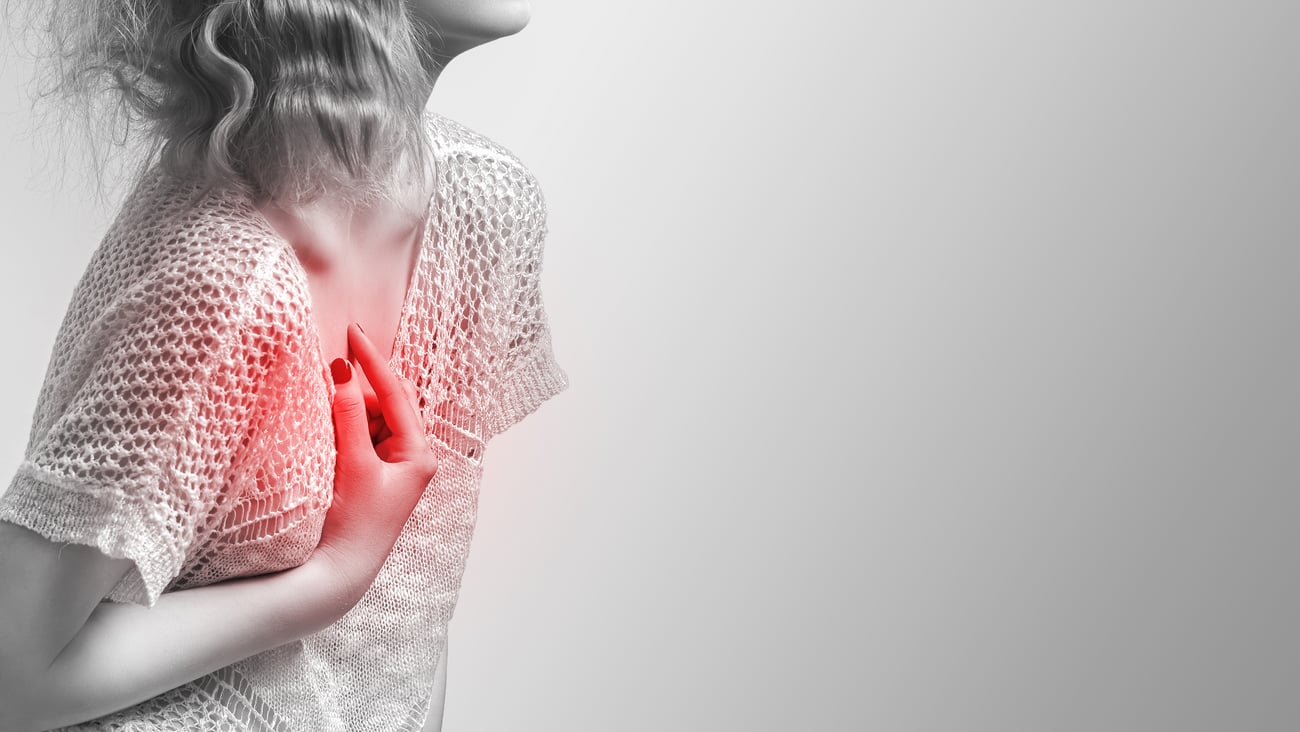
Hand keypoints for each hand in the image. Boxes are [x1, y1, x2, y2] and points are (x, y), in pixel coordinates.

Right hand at [310, 323, 438, 603]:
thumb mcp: (353, 465)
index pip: (398, 393)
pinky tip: (325, 422)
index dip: (373, 361)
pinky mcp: (372, 473)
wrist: (339, 573)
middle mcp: (412, 456)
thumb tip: (341, 372)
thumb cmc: (353, 524)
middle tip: (331, 359)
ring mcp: (393, 465)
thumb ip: (349, 416)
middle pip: (387, 402)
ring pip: (371, 417)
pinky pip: (360, 435)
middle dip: (361, 384)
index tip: (353, 333)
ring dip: (348, 406)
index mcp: (420, 453)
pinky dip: (344, 424)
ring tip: (323, 402)